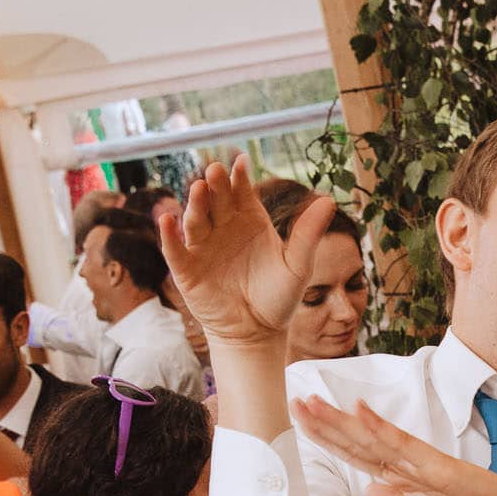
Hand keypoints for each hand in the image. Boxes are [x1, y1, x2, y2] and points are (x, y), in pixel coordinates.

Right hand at [156, 154, 335, 346]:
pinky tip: (168, 220)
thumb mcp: (297, 266)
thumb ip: (308, 234)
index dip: (239, 177)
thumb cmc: (279, 298)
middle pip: (217, 200)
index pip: (242, 192)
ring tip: (198, 189)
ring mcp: (203, 247)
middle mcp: (224, 228)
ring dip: (195, 204)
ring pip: (196, 220)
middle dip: (215, 185)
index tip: (240, 162)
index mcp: (250, 221)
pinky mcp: (187, 270)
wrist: (257, 333)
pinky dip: (170, 235)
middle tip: (215, 169)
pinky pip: (176, 249)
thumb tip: (329, 200)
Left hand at [292, 395, 496, 495]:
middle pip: (359, 442)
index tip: (303, 424)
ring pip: (373, 439)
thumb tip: (370, 489)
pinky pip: (404, 445)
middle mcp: (410, 464)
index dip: (330, 440)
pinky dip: (381, 428)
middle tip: (294, 401)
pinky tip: (359, 410)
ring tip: (312, 403)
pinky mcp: (440, 466)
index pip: (359, 456)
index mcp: (406, 478)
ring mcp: (423, 462)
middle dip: (325, 425)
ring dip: (341, 421)